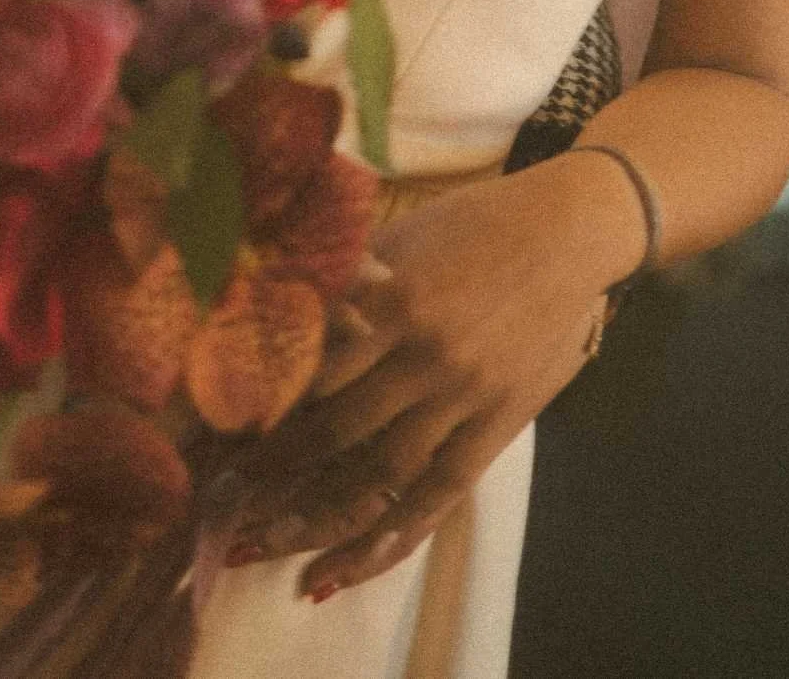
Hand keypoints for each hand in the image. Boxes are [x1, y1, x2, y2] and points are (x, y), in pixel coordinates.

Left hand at [227, 159, 625, 601]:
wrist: (567, 231)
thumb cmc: (475, 223)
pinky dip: (393, 534)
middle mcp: (422, 352)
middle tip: (229, 499)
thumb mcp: (404, 234)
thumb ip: (349, 273)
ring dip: (321, 512)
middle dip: (277, 469)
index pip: (311, 367)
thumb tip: (286, 296)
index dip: (264, 404)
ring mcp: (463, 393)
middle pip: (335, 428)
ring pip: (380, 471)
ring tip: (271, 540)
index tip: (220, 432)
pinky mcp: (498, 421)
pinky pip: (441, 491)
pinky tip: (350, 565)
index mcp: (391, 298)